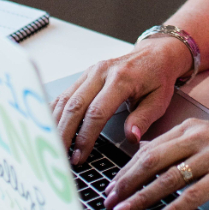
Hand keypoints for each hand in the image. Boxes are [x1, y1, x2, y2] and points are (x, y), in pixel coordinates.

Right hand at [51, 35, 192, 163]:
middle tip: (60, 156)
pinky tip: (49, 126)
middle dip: (65, 133)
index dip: (86, 136)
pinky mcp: (85, 75)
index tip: (80, 156)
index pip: (97, 111)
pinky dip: (55, 111)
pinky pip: (65, 94)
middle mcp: (101, 72)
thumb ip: (143, 119)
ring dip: (57, 124)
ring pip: (66, 99)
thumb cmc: (158, 78)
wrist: (156, 54)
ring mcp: (90, 72)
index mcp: (121, 79)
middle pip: (75, 105)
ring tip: (54, 146)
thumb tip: (131, 137)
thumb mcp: (159, 100)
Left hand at [103, 117, 208, 209]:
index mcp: (191, 129)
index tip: (110, 187)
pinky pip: (192, 195)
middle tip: (108, 200)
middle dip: (125, 183)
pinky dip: (171, 209)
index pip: (149, 149)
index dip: (126, 169)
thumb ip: (181, 146)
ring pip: (167, 178)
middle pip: (151, 161)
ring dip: (141, 197)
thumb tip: (148, 155)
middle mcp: (198, 139)